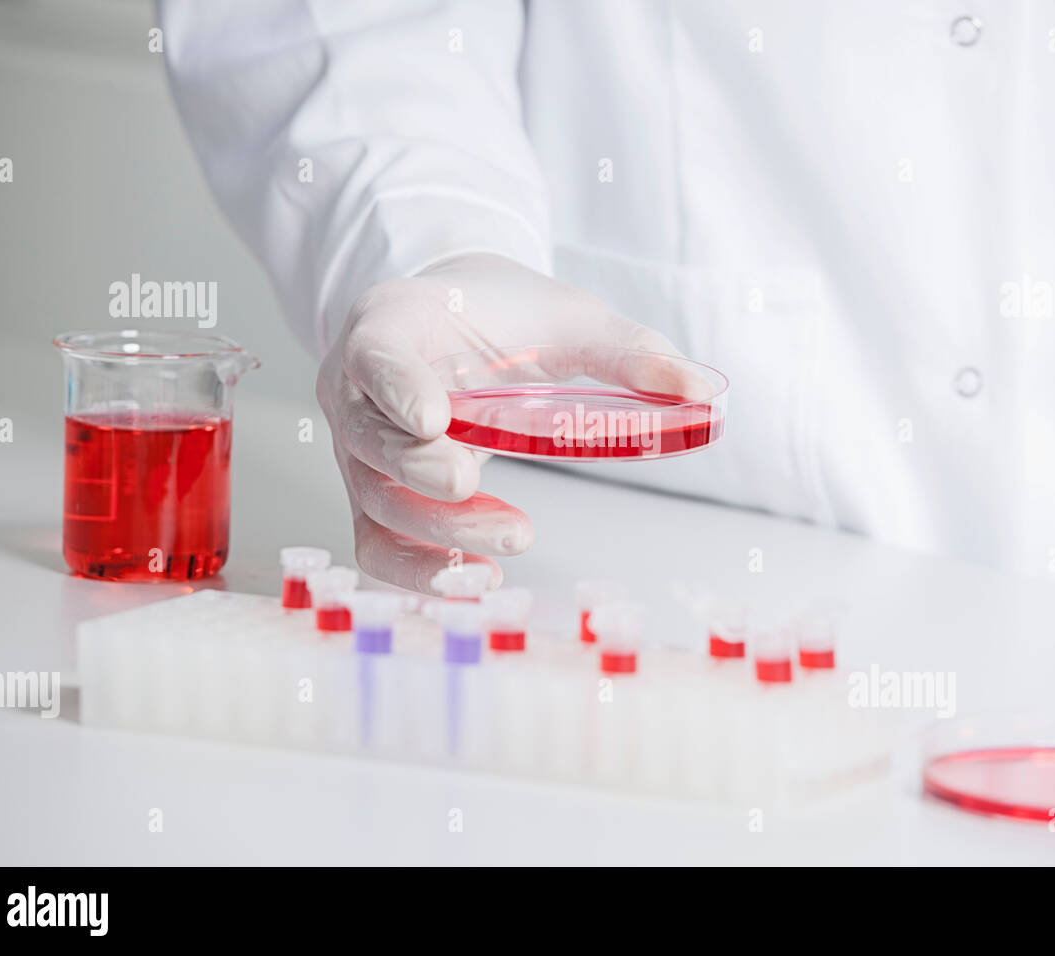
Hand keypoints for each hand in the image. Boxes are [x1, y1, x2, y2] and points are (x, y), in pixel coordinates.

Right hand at [316, 253, 690, 592]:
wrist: (460, 321)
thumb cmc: (504, 316)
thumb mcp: (570, 319)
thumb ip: (626, 352)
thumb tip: (697, 389)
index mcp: (391, 324)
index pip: (374, 354)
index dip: (397, 386)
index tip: (434, 417)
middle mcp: (357, 389)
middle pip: (368, 439)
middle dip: (417, 468)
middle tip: (468, 481)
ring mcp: (361, 449)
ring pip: (376, 502)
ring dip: (437, 530)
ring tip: (513, 537)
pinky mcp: (378, 495)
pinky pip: (379, 543)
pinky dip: (422, 568)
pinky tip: (480, 575)